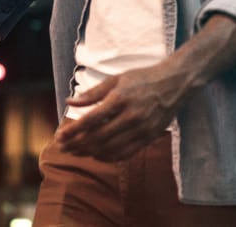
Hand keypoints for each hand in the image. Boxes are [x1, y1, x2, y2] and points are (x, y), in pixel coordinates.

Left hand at [57, 64, 187, 160]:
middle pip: (98, 137)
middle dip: (77, 144)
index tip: (60, 136)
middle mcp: (131, 116)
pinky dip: (109, 157)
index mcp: (120, 99)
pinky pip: (127, 152)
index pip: (91, 120)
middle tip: (62, 148)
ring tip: (75, 152)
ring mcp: (142, 129)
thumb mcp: (116, 79)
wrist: (175, 83)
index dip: (73, 130)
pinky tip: (97, 155)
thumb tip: (69, 101)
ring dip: (90, 152)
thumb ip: (92, 93)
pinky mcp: (150, 137)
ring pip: (111, 148)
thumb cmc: (142, 78)